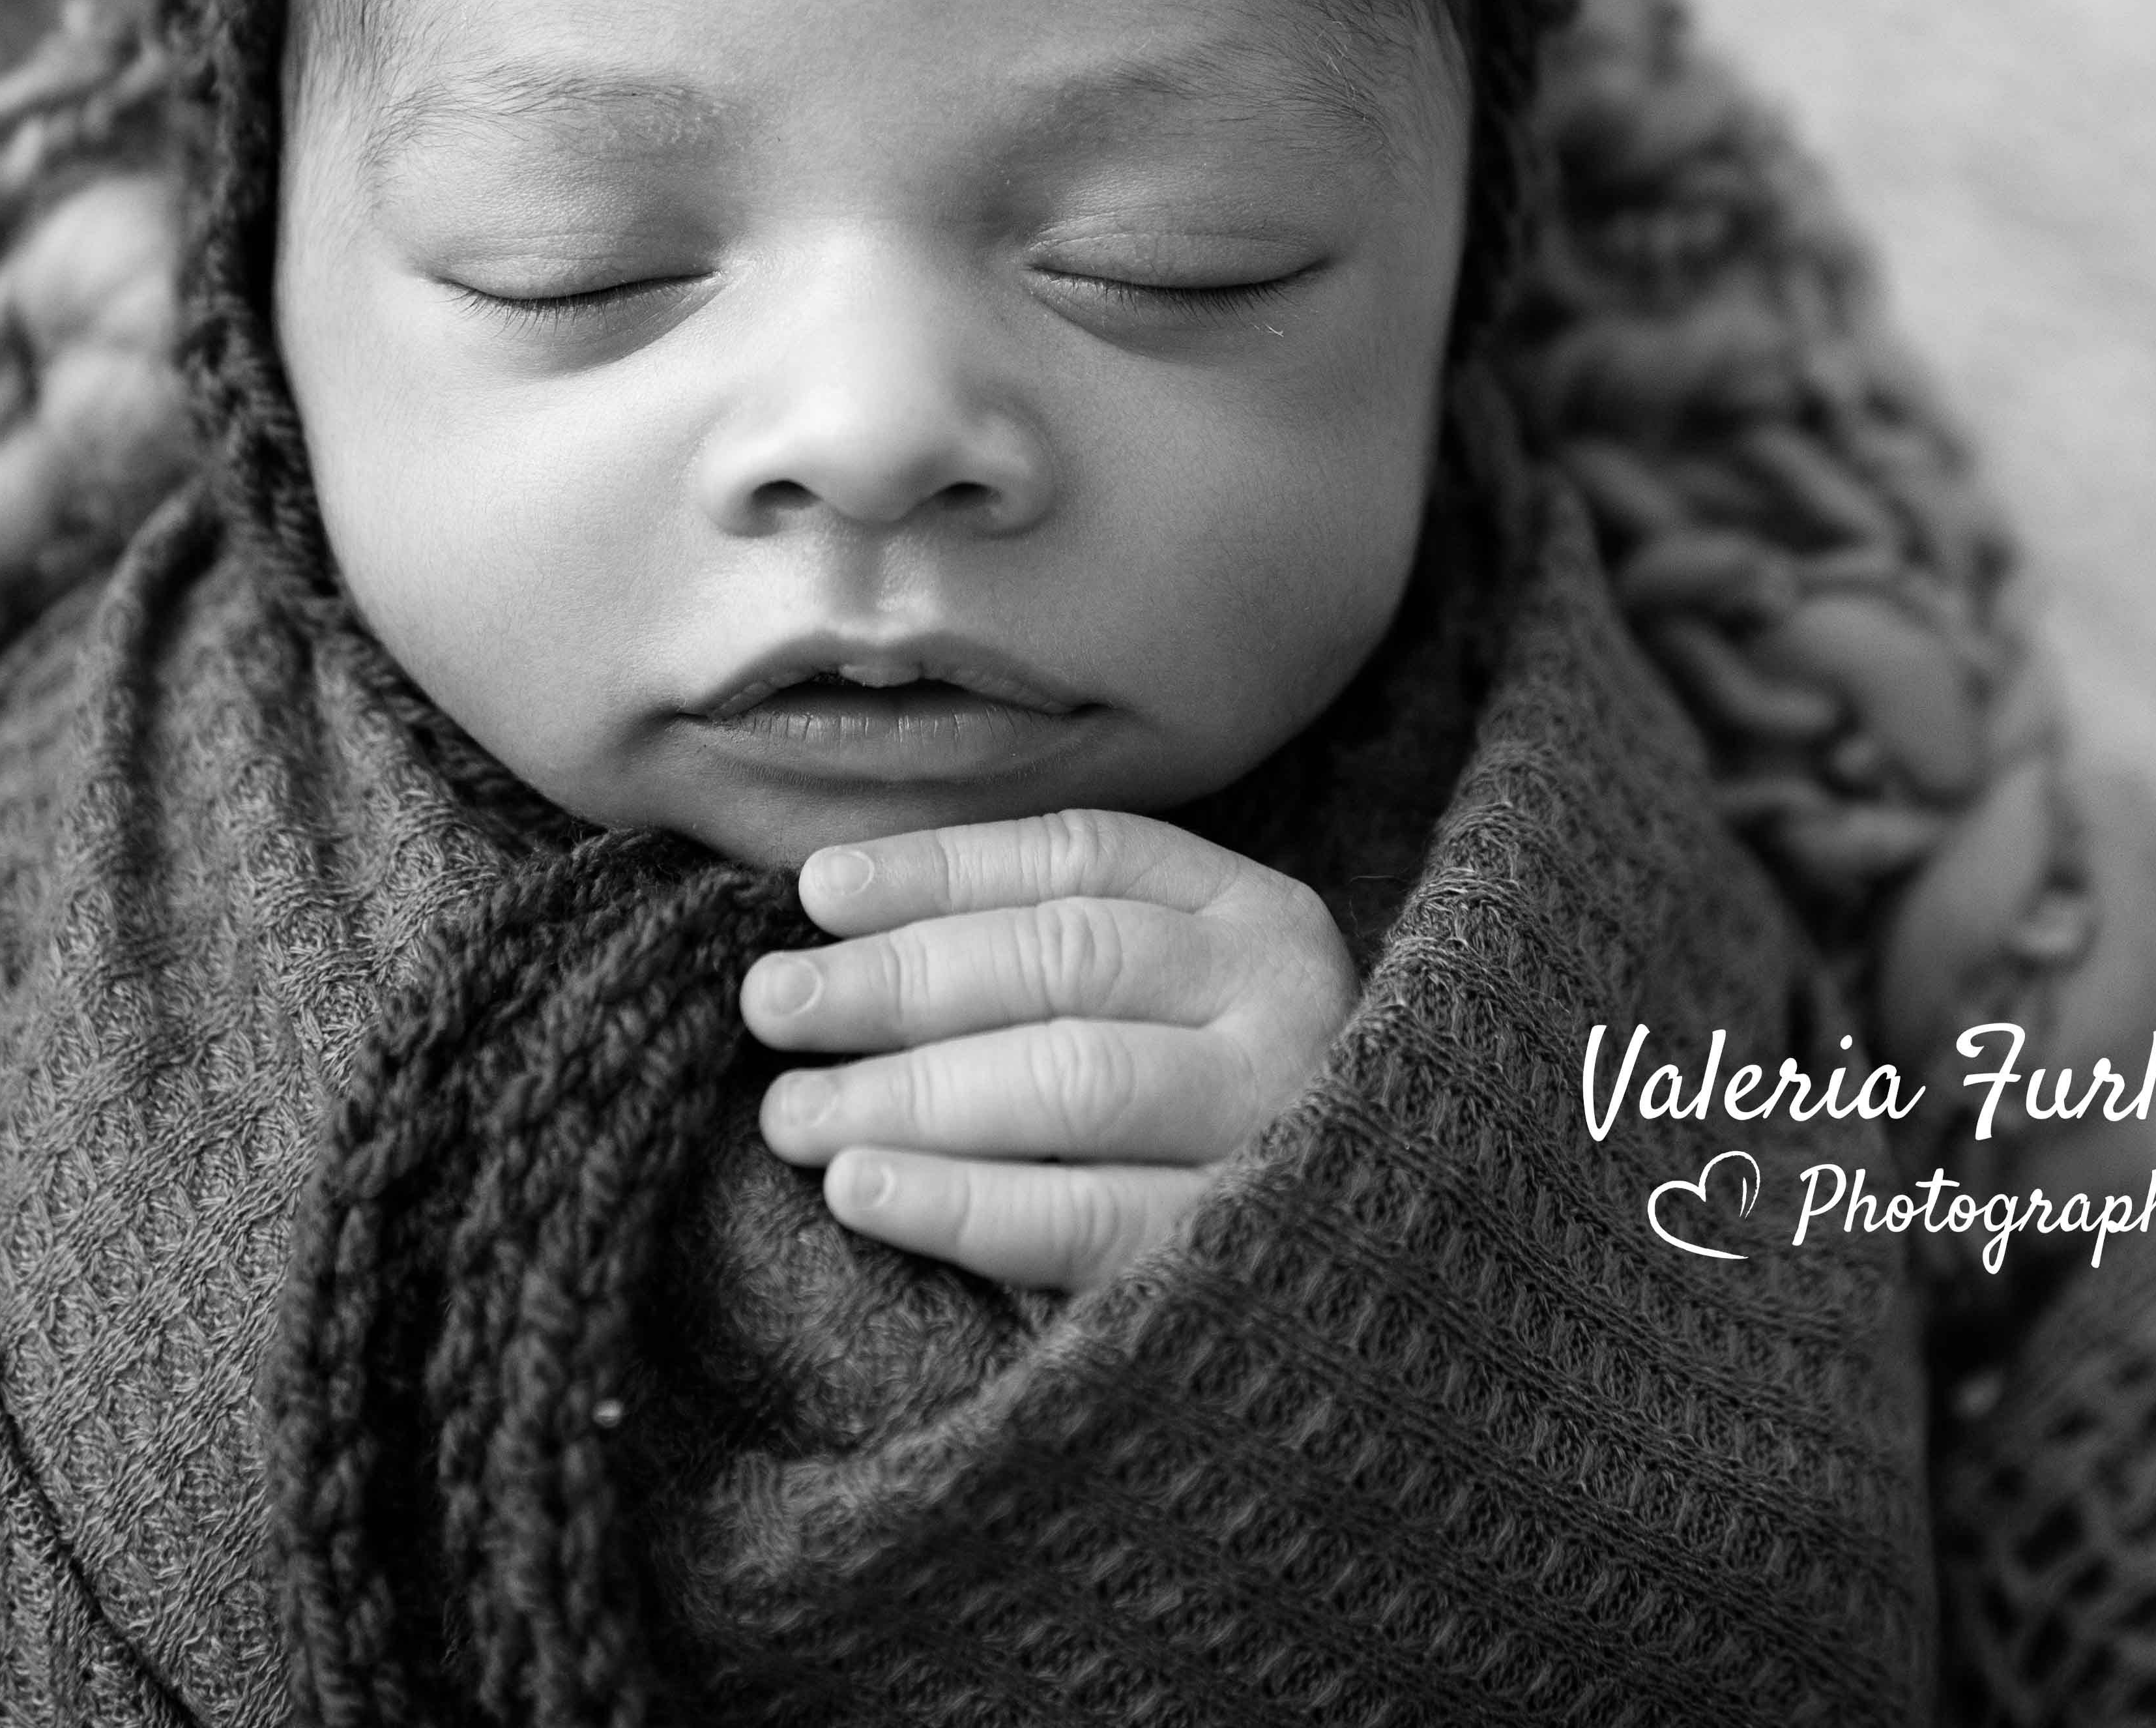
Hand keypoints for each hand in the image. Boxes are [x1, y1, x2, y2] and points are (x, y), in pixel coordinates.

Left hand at [737, 807, 1359, 1294]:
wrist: (1383, 1297)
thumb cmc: (1211, 1130)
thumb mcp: (1165, 1007)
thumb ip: (1040, 953)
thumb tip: (835, 916)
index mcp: (1258, 917)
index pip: (1081, 859)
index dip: (937, 866)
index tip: (813, 889)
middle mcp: (1284, 1003)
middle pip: (1065, 960)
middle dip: (899, 979)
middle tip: (772, 1004)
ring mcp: (1279, 1126)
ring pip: (1073, 1078)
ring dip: (911, 1091)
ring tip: (791, 1112)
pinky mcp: (1247, 1256)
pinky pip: (1086, 1219)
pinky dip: (961, 1202)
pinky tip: (863, 1190)